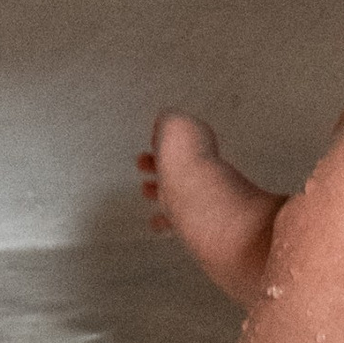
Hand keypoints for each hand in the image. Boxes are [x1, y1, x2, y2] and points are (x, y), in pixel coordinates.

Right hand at [136, 108, 214, 234]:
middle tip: (142, 163)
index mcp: (198, 141)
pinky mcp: (192, 220)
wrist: (195, 198)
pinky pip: (176, 220)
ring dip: (159, 190)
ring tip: (145, 190)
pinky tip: (155, 222)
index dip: (167, 137)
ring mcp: (198, 194)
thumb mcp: (172, 122)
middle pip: (179, 163)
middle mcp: (201, 166)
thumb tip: (166, 124)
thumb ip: (168, 120)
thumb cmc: (183, 157)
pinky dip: (163, 220)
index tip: (153, 140)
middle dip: (159, 163)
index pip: (184, 136)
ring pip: (176, 190)